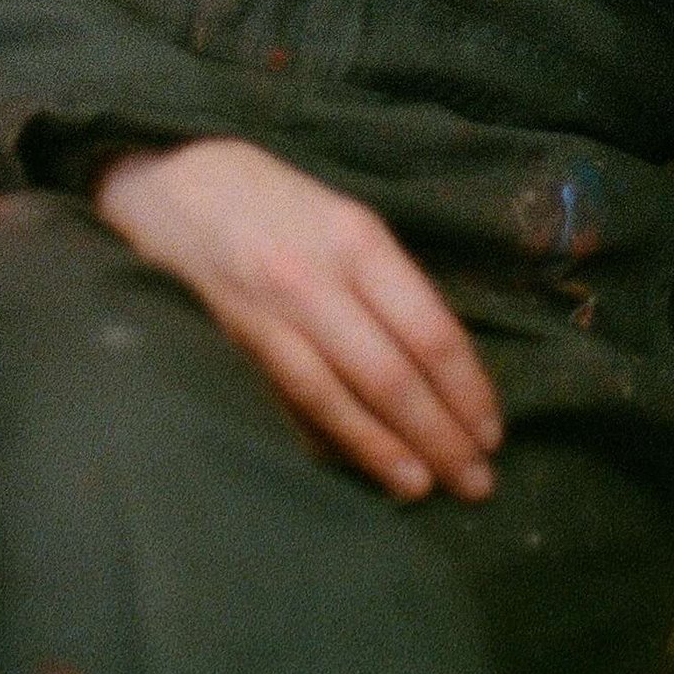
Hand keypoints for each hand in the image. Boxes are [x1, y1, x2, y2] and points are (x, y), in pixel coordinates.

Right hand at [94, 137, 501, 502]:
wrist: (180, 183)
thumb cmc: (281, 201)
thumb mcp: (346, 220)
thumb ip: (389, 286)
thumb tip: (444, 369)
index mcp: (359, 239)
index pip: (429, 330)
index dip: (467, 390)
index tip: (494, 432)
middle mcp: (318, 278)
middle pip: (392, 376)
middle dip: (441, 436)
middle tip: (478, 484)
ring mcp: (274, 315)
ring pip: (342, 400)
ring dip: (390, 453)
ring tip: (428, 490)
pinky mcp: (242, 343)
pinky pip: (297, 402)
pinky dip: (336, 441)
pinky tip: (365, 471)